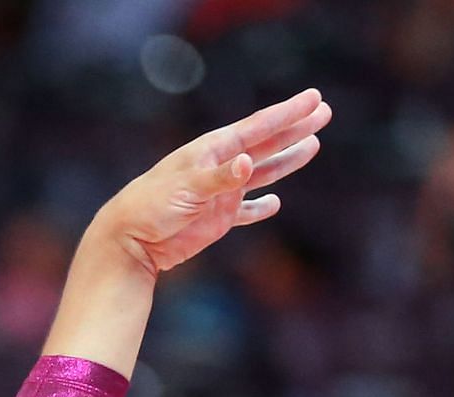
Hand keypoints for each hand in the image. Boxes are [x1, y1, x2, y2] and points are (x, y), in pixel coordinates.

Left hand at [91, 88, 332, 277]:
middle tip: (324, 112)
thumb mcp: (185, 189)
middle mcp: (221, 167)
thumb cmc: (150, 207)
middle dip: (295, 129)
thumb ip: (219, 178)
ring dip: (286, 161)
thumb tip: (249, 162)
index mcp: (213, 151)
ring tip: (313, 146)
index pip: (259, 127)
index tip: (314, 98)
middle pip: (266, 144)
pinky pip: (246, 212)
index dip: (288, 113)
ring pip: (263, 174)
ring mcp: (221, 194)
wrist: (129, 240)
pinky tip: (275, 203)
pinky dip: (260, 207)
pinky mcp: (217, 220)